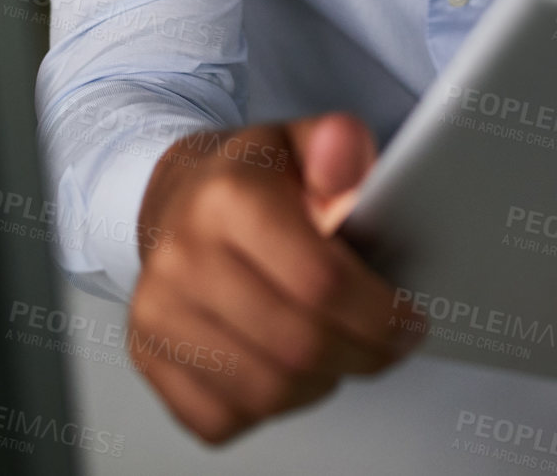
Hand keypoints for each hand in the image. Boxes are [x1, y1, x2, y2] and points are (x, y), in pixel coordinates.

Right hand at [128, 115, 426, 442]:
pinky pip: (222, 417)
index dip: (379, 312)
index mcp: (228, 195)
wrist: (177, 198)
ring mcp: (158, 312)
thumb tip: (345, 161)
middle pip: (299, 345)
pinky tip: (285, 368)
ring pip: (266, 392)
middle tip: (389, 344)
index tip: (408, 319)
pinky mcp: (148, 356)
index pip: (321, 280)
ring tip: (339, 351)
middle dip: (363, 354)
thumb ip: (338, 144)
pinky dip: (268, 408)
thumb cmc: (251, 178)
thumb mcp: (302, 140)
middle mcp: (183, 256)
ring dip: (321, 383)